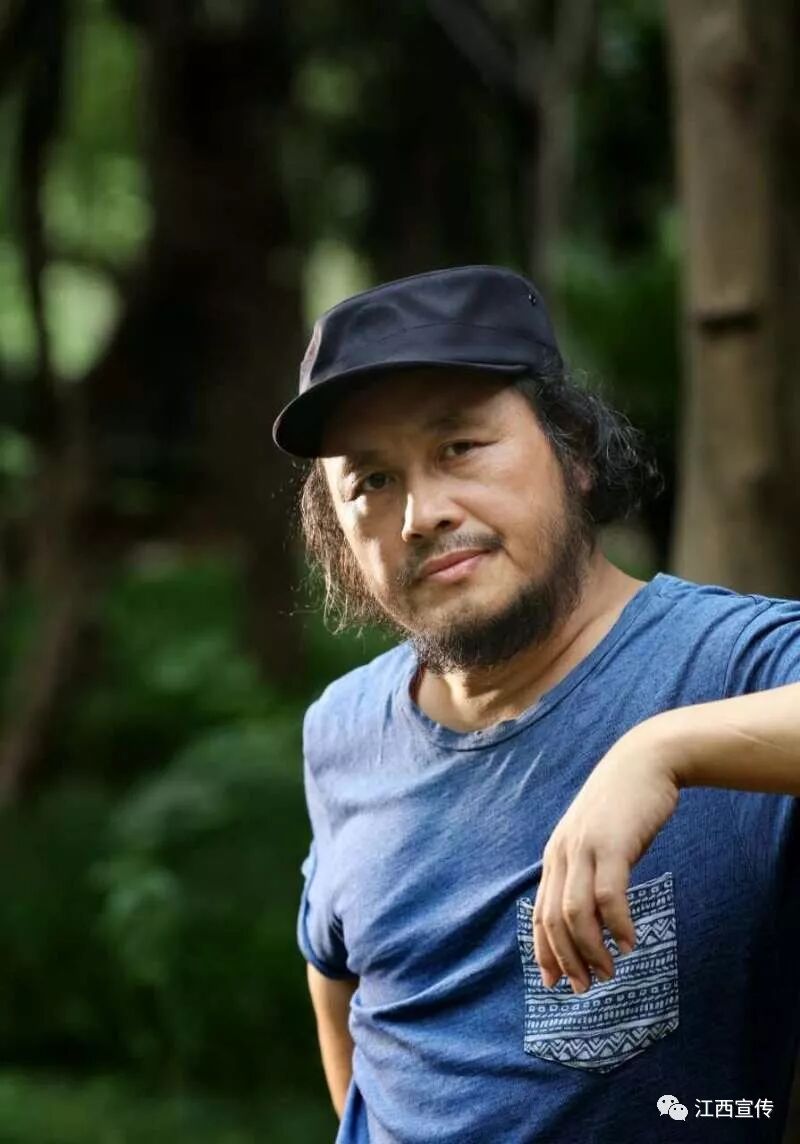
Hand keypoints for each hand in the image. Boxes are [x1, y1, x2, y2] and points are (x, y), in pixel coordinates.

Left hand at [532, 724, 681, 994]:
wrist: (645, 761)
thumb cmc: (624, 805)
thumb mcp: (596, 839)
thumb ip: (588, 870)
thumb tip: (592, 914)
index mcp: (556, 855)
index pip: (540, 912)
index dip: (545, 951)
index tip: (554, 983)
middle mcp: (563, 853)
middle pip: (554, 919)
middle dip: (567, 959)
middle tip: (585, 988)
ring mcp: (586, 848)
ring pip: (576, 912)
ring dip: (591, 950)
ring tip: (608, 972)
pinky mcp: (613, 844)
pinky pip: (609, 895)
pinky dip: (618, 924)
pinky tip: (630, 943)